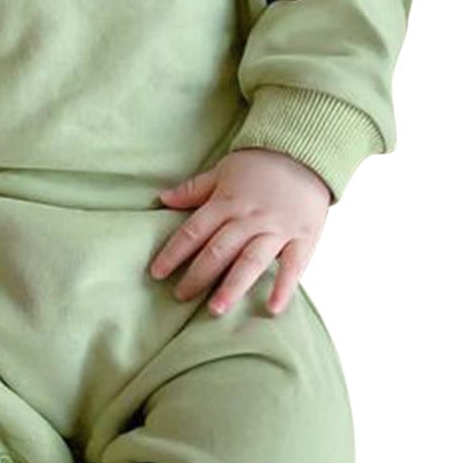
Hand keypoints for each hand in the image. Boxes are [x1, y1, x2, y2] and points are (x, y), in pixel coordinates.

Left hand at [149, 148, 332, 316]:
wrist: (305, 153)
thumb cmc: (260, 164)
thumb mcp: (223, 170)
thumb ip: (194, 189)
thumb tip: (162, 198)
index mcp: (226, 201)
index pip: (194, 230)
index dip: (174, 252)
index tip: (156, 273)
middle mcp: (249, 217)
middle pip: (218, 249)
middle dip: (198, 275)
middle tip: (180, 297)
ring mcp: (277, 228)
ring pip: (250, 260)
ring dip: (232, 285)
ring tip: (216, 309)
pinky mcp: (303, 237)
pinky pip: (294, 265)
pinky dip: (284, 287)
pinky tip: (273, 309)